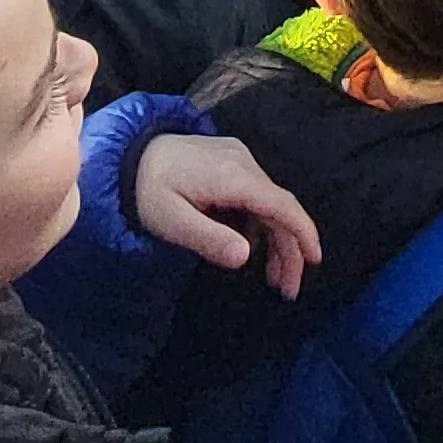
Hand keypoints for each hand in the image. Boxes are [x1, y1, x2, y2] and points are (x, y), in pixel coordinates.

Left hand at [132, 133, 322, 300]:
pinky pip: (258, 194)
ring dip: (277, 239)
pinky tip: (254, 247)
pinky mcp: (232, 161)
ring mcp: (239, 158)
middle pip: (280, 207)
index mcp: (233, 176)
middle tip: (288, 289)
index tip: (315, 260)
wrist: (127, 153)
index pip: (281, 204)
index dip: (302, 232)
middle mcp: (243, 162)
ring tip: (274, 277)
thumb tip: (246, 256)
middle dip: (290, 249)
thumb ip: (208, 238)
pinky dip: (262, 223)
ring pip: (270, 202)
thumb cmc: (147, 190)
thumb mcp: (170, 221)